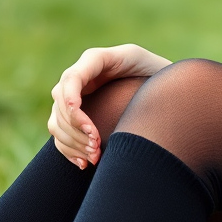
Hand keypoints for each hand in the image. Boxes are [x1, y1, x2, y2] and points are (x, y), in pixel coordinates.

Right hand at [48, 44, 170, 168]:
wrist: (164, 88)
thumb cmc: (162, 74)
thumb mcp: (158, 68)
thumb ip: (149, 73)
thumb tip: (141, 89)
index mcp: (99, 59)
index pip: (73, 77)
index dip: (70, 99)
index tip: (86, 124)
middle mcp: (82, 75)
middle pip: (61, 103)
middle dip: (76, 128)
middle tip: (96, 146)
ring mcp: (75, 95)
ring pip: (57, 121)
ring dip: (72, 142)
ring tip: (95, 155)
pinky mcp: (74, 114)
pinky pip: (60, 134)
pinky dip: (68, 149)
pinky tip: (84, 162)